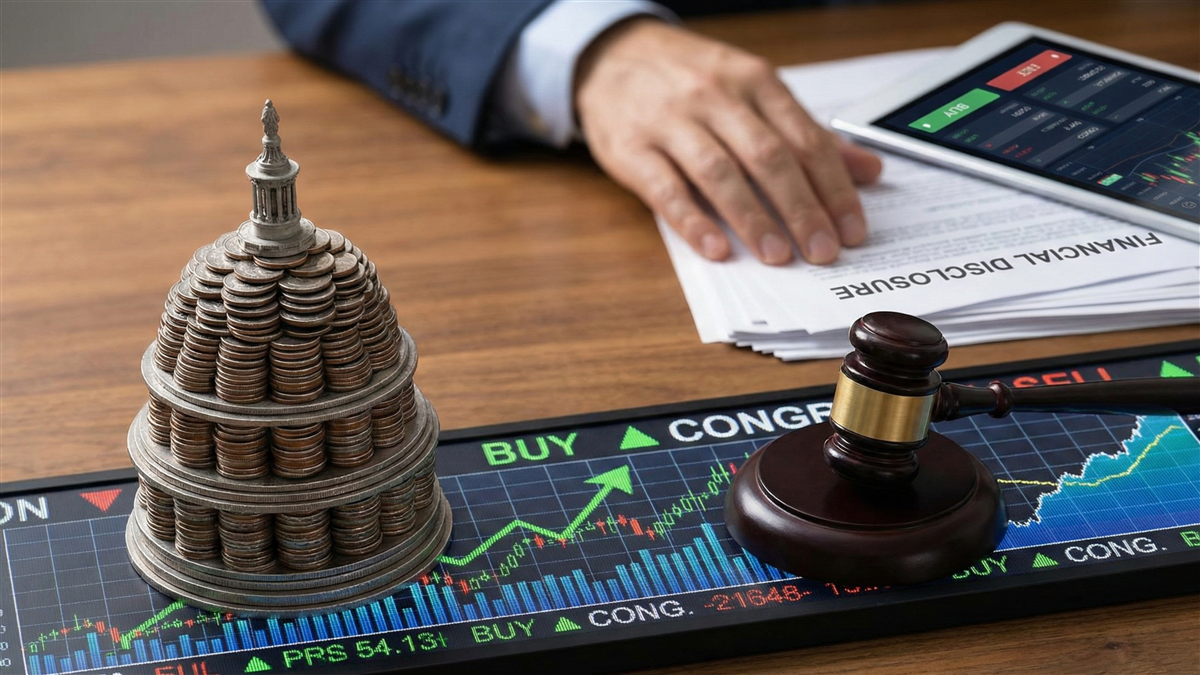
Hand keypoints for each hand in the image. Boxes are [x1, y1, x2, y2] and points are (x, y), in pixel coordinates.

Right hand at [574, 19, 881, 264]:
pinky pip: (665, 189)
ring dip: (753, 218)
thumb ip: (805, 132)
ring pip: (720, 172)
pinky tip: (715, 248)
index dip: (833, 188)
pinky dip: (692, 220)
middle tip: (822, 250)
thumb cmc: (688, 78)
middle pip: (768, 156)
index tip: (851, 229)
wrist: (611, 55)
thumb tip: (869, 170)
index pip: (805, 138)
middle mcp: (715, 96)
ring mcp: (670, 122)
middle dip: (801, 208)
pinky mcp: (631, 148)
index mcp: (754, 81)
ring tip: (778, 255)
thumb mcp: (752, 90)